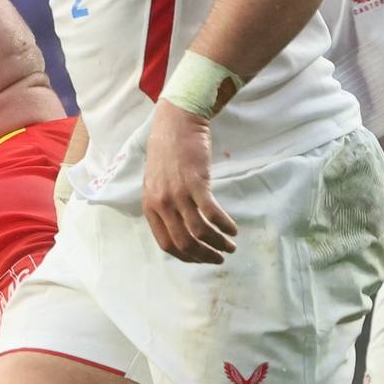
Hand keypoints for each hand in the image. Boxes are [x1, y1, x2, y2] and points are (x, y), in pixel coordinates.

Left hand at [141, 101, 235, 263]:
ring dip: (217, 243)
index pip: (166, 244)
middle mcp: (161, 204)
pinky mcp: (196, 183)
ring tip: (230, 246)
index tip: (201, 259)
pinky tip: (232, 229)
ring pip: (199, 232)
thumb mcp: (157, 184)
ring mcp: (178, 194)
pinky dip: (224, 225)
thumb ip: (164, 206)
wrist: (176, 124)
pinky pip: (211, 213)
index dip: (186, 257)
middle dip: (204, 256)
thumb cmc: (168, 152)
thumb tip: (179, 229)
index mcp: (150, 207)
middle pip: (184, 243)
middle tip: (219, 258)